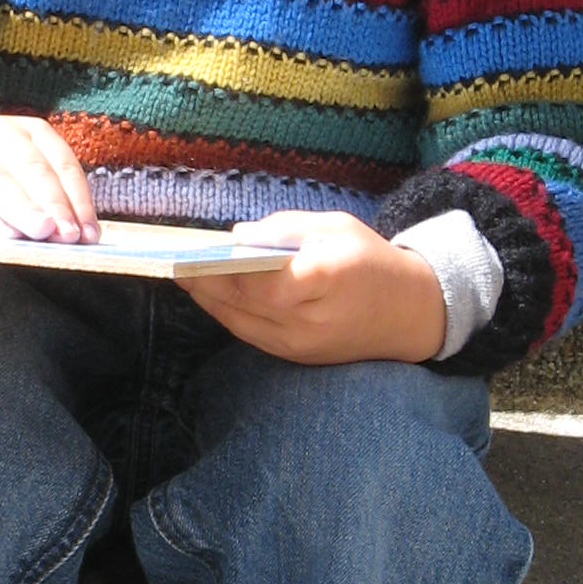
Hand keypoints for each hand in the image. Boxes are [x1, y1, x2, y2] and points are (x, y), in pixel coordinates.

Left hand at [184, 211, 446, 364]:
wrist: (410, 313)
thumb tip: (236, 237)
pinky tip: (212, 297)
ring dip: (209, 302)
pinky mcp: (296, 357)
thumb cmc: (372, 260)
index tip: (192, 251)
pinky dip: (228, 314)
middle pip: (243, 303)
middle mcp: (310, 320)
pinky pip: (251, 334)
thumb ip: (284, 229)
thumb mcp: (336, 227)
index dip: (222, 268)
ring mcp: (301, 345)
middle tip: (172, 262)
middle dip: (204, 284)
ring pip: (240, 323)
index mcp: (325, 280)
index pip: (261, 280)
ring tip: (184, 278)